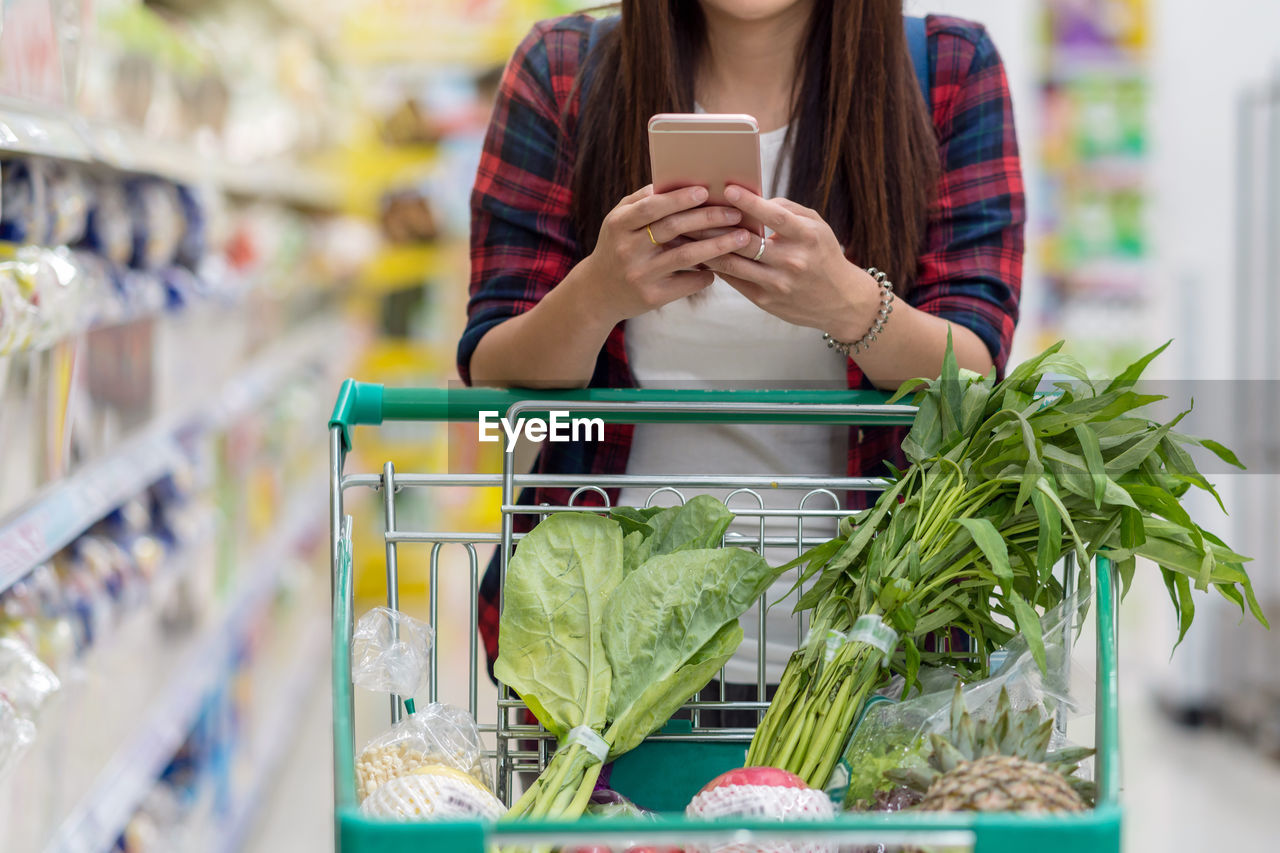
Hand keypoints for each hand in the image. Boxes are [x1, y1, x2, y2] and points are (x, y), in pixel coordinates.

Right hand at [580, 185, 751, 324]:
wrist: (598, 293)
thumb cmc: (616, 248)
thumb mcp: (618, 222)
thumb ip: (642, 201)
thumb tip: (675, 182)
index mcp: (618, 224)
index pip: (652, 207)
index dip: (679, 198)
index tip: (706, 191)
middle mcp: (627, 249)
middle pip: (673, 228)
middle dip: (708, 218)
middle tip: (735, 213)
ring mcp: (639, 275)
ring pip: (686, 256)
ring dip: (718, 245)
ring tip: (742, 238)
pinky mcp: (651, 297)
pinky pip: (687, 283)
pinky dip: (707, 273)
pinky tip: (720, 266)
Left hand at [702, 186, 880, 340]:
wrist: (841, 301)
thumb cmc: (824, 254)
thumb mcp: (817, 226)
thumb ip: (786, 210)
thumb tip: (752, 200)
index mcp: (807, 237)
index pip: (775, 217)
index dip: (750, 202)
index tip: (727, 189)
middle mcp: (792, 261)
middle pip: (745, 242)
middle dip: (715, 227)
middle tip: (691, 212)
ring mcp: (777, 284)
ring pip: (733, 264)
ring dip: (707, 248)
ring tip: (686, 234)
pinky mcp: (765, 301)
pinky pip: (733, 280)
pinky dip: (715, 266)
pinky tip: (699, 254)